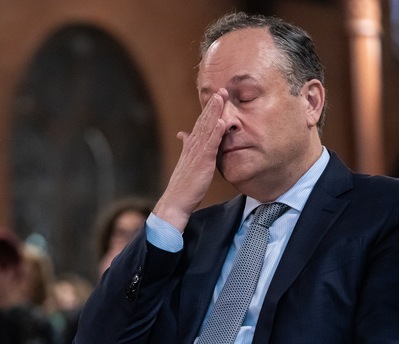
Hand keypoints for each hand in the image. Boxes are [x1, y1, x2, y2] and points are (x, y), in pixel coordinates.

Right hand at [153, 88, 227, 231]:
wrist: (176, 200)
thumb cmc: (184, 184)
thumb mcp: (186, 160)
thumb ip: (186, 145)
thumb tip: (183, 134)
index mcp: (191, 145)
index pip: (201, 122)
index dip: (209, 108)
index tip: (218, 95)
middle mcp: (193, 145)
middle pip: (204, 120)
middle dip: (213, 104)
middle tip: (223, 88)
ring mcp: (197, 152)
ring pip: (207, 128)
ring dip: (214, 112)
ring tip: (222, 97)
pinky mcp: (202, 162)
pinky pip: (210, 144)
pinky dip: (216, 132)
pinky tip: (222, 122)